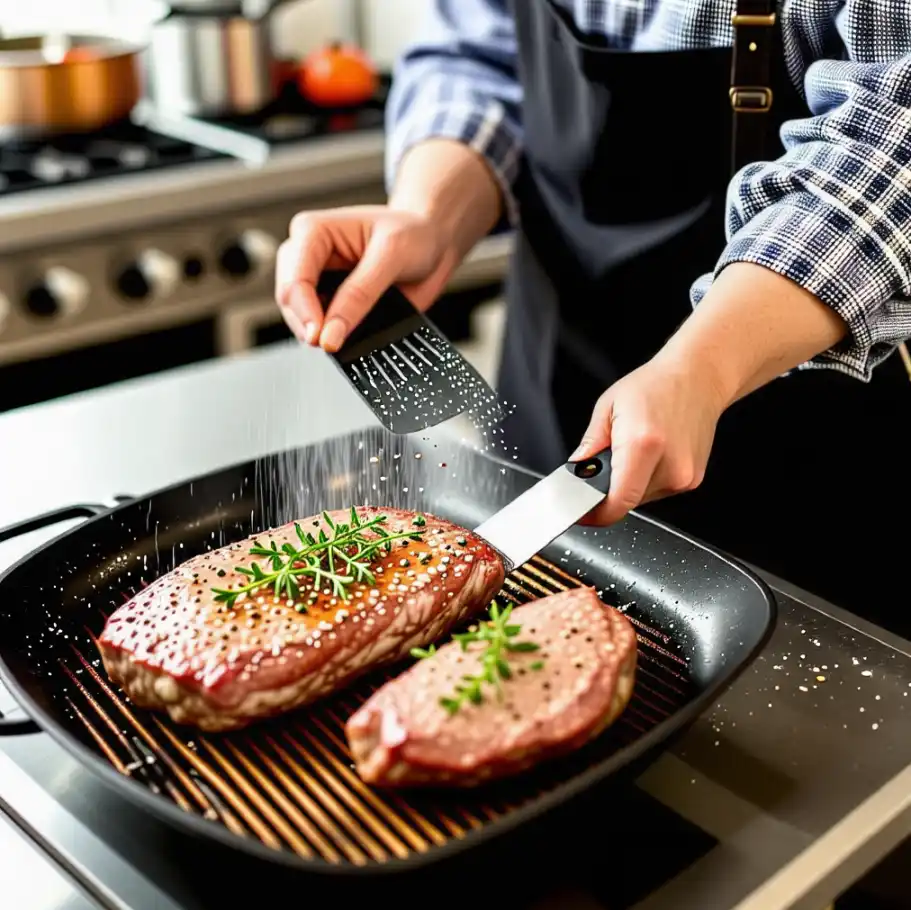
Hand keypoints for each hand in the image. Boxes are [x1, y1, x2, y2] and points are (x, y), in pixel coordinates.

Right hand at [274, 205, 456, 351]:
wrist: (433, 245)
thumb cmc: (413, 235)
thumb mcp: (391, 257)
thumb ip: (359, 295)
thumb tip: (331, 334)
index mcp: (313, 231)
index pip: (294, 278)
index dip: (305, 312)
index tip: (322, 337)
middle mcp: (308, 255)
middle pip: (288, 299)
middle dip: (307, 325)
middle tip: (331, 343)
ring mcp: (317, 281)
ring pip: (298, 317)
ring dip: (318, 333)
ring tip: (345, 337)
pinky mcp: (330, 302)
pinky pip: (319, 327)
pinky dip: (331, 336)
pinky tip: (349, 335)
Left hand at [570, 352, 727, 525]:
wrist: (698, 378)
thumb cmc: (656, 386)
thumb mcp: (608, 407)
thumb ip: (589, 444)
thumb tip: (577, 470)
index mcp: (643, 445)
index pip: (618, 502)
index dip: (597, 514)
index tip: (582, 512)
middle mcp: (670, 465)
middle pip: (626, 501)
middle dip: (608, 490)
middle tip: (606, 463)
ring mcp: (685, 476)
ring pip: (641, 498)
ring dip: (628, 484)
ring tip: (633, 451)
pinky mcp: (693, 480)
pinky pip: (657, 491)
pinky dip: (645, 479)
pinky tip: (650, 454)